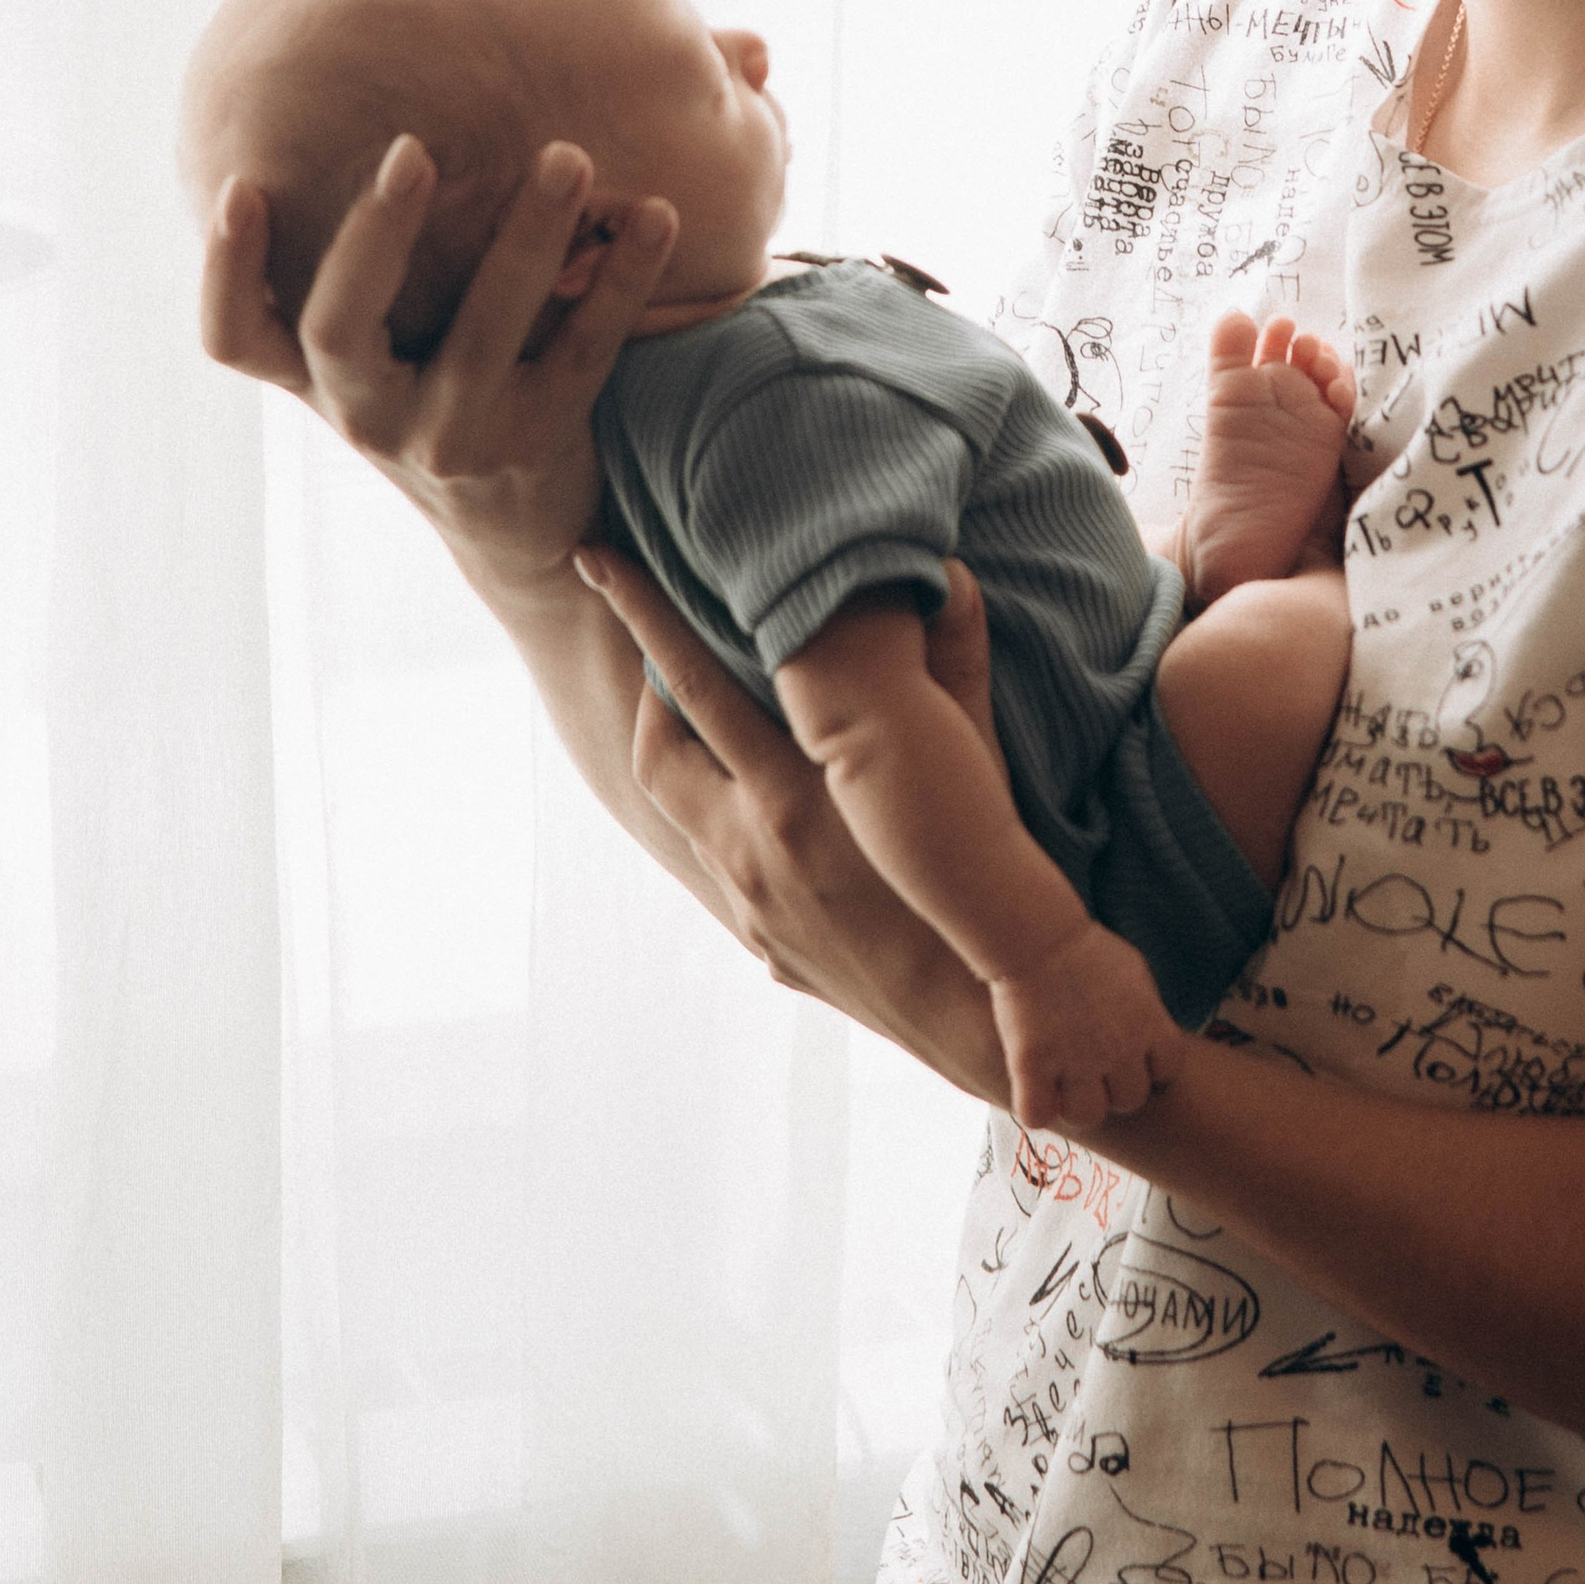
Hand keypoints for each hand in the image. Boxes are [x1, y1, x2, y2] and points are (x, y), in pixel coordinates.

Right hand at [198, 138, 677, 584]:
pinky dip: (624, 279)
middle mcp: (368, 416)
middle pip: (340, 328)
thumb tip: (369, 128)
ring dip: (527, 234)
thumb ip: (363, 282)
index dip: (227, 270)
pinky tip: (657, 215)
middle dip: (376, 234)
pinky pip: (583, 351)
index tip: (241, 185)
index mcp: (321, 381)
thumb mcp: (381, 360)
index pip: (237, 340)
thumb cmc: (439, 402)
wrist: (520, 532)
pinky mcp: (537, 444)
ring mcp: (450, 437)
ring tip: (568, 157)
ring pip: (481, 333)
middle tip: (413, 149)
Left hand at [577, 547, 1009, 1104]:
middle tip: (655, 636)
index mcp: (797, 792)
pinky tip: (763, 799)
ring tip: (697, 710)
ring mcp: (749, 901)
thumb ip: (958, 668)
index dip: (643, 618)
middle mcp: (754, 847)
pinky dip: (728, 815)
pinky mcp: (760, 941)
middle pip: (660, 748)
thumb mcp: (974, 770)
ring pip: (680, 806)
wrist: (979, 1019)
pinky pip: (720, 862)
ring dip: (681, 751)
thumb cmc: (984, 886)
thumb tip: (950, 575)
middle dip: (647, 684)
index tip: (600, 564)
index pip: (695, 682)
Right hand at [990, 920, 1183, 1136]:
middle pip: (1129, 1101)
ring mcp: (1076, 1062)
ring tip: (1061, 1084)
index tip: (1130, 1059)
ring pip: (1087, 1115)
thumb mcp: (1136, 972)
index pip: (1167, 1073)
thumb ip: (1149, 1011)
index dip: (1149, 1070)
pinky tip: (1032, 1087)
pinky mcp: (1033, 1066)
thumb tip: (1154, 1036)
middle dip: (1112, 1088)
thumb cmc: (1086, 948)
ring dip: (1074, 1103)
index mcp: (1150, 1026)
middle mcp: (1119, 1051)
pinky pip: (1037, 1115)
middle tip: (1091, 1070)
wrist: (1037, 935)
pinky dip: (1034, 1108)